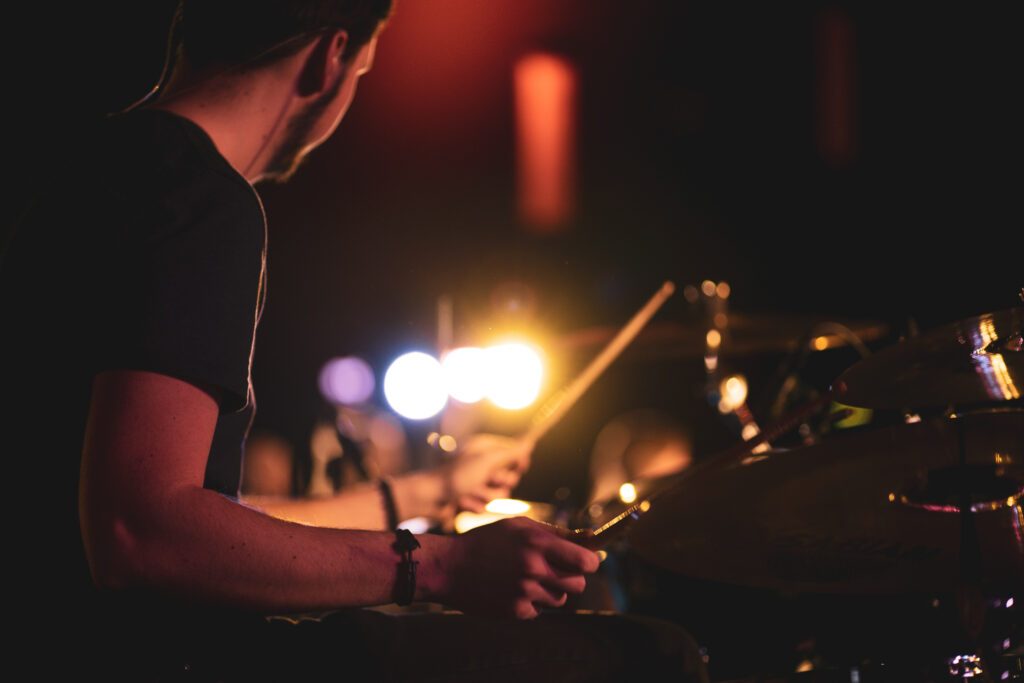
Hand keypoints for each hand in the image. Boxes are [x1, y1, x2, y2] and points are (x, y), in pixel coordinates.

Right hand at [426, 517, 600, 618]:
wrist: (449, 567)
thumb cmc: (485, 541)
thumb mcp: (518, 526)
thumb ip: (555, 533)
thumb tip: (590, 537)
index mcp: (537, 544)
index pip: (586, 562)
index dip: (590, 561)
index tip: (585, 560)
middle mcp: (534, 569)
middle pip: (579, 584)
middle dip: (572, 577)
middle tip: (555, 569)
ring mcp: (525, 593)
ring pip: (560, 599)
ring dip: (550, 590)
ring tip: (527, 577)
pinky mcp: (515, 611)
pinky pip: (539, 611)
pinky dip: (531, 603)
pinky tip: (512, 589)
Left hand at [445, 434, 532, 512]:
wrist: (430, 497)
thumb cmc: (457, 475)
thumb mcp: (486, 461)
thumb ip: (509, 454)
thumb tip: (528, 444)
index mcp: (484, 448)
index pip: (512, 450)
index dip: (519, 459)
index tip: (522, 466)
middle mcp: (482, 463)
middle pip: (509, 475)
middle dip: (499, 482)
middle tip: (487, 479)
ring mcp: (477, 482)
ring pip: (499, 494)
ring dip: (485, 496)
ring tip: (470, 493)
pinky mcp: (472, 499)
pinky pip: (486, 505)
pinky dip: (474, 504)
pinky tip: (462, 501)